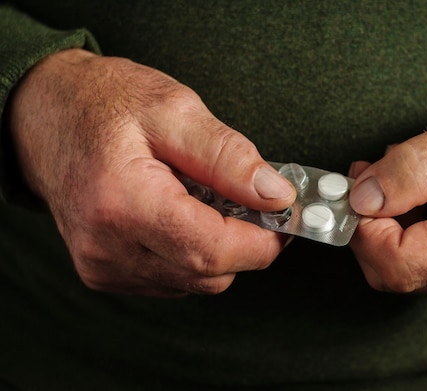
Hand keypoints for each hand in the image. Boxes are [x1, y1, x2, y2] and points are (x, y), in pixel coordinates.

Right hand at [7, 49, 295, 296]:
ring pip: (195, 281)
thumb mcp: (174, 109)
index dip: (262, 241)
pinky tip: (181, 215)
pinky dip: (192, 252)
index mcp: (123, 203)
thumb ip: (229, 156)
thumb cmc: (104, 103)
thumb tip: (275, 195)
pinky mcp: (105, 271)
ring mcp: (103, 264)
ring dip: (217, 247)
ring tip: (204, 199)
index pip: (214, 251)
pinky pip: (172, 278)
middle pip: (209, 274)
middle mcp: (107, 246)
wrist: (43, 114)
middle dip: (244, 243)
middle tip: (250, 200)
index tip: (283, 217)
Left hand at [348, 83, 426, 305]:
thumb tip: (362, 198)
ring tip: (409, 177)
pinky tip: (424, 196)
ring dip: (390, 222)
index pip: (396, 263)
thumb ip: (412, 166)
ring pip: (405, 266)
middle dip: (372, 222)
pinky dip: (408, 228)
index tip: (355, 187)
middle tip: (373, 174)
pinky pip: (423, 262)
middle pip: (394, 270)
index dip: (363, 227)